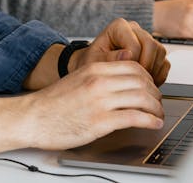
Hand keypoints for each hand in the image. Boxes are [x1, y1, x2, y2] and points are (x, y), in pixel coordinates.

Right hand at [23, 59, 164, 150]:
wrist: (34, 117)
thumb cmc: (52, 102)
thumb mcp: (77, 80)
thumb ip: (98, 78)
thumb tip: (120, 83)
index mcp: (94, 69)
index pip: (133, 67)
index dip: (148, 78)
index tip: (151, 87)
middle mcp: (99, 82)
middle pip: (142, 82)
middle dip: (155, 94)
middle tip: (158, 103)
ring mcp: (100, 101)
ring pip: (142, 99)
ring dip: (156, 108)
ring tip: (158, 115)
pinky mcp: (100, 122)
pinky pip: (135, 118)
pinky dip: (150, 121)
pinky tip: (153, 124)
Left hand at [75, 18, 169, 85]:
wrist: (95, 71)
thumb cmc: (92, 64)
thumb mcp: (94, 62)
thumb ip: (109, 58)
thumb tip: (128, 55)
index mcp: (119, 27)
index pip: (135, 44)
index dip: (132, 63)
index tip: (125, 75)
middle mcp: (135, 30)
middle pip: (152, 45)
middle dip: (145, 67)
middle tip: (136, 81)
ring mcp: (146, 40)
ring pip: (160, 53)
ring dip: (152, 72)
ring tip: (139, 83)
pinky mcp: (154, 53)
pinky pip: (165, 63)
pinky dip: (158, 76)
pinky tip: (145, 83)